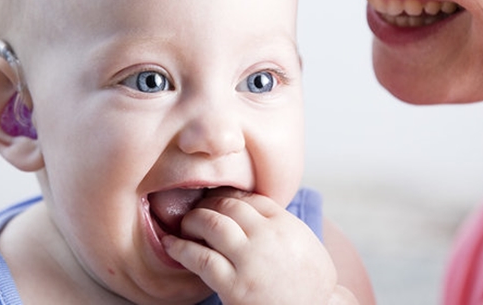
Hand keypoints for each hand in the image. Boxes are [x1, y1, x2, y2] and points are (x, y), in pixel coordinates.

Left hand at [163, 189, 357, 304]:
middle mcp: (268, 236)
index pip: (249, 198)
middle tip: (196, 212)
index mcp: (285, 224)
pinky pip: (201, 259)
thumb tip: (250, 209)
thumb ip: (279, 224)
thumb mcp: (305, 243)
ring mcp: (250, 260)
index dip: (227, 197)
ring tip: (184, 226)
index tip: (215, 201)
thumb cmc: (311, 285)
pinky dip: (181, 248)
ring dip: (192, 221)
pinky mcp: (234, 286)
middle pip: (227, 206)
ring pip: (211, 224)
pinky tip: (171, 245)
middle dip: (207, 205)